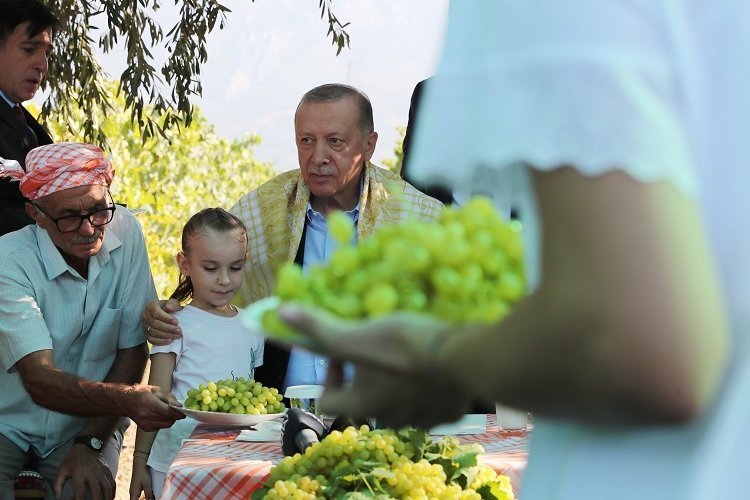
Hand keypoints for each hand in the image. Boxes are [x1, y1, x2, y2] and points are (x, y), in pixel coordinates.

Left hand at [53, 443, 114, 499]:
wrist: (87, 444)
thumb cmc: (72, 459)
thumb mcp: (62, 470)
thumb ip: (58, 485)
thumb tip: (57, 498)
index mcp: (79, 474)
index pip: (80, 492)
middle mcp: (92, 473)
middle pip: (97, 491)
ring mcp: (101, 471)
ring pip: (107, 487)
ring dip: (107, 498)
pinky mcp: (107, 469)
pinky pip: (112, 482)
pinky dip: (113, 491)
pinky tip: (111, 498)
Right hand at [129, 385, 184, 430]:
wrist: (126, 402)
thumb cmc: (142, 393)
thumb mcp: (157, 390)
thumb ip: (169, 398)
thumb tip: (180, 406)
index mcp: (150, 404)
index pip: (169, 412)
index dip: (178, 413)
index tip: (184, 413)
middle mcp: (147, 416)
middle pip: (169, 420)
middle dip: (175, 416)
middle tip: (175, 410)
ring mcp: (146, 424)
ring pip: (166, 425)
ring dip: (170, 419)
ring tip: (166, 411)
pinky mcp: (146, 428)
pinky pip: (160, 427)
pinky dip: (163, 422)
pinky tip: (159, 415)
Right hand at [129, 458, 153, 499]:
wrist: (140, 464)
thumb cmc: (143, 473)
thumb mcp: (147, 485)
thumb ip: (148, 494)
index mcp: (133, 494)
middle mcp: (132, 493)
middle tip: (150, 498)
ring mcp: (134, 490)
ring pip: (138, 498)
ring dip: (143, 498)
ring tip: (151, 497)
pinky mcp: (137, 487)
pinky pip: (139, 494)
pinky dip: (144, 496)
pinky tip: (150, 494)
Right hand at [141, 299, 182, 345]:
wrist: (165, 314)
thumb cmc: (170, 308)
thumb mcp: (173, 303)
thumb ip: (173, 304)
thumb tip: (169, 308)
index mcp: (151, 306)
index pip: (156, 313)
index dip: (166, 318)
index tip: (177, 322)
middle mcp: (145, 316)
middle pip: (155, 324)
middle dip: (168, 328)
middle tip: (179, 331)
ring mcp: (144, 326)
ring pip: (153, 332)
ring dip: (166, 335)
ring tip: (177, 336)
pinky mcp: (146, 334)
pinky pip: (151, 340)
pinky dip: (161, 341)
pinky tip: (170, 340)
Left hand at [279, 306, 472, 427]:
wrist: (470, 359)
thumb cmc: (409, 347)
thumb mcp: (362, 334)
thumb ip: (322, 328)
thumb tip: (280, 314)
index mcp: (363, 404)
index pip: (328, 401)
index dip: (329, 376)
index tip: (341, 352)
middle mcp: (388, 419)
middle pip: (363, 404)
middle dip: (363, 379)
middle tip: (375, 350)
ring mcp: (421, 420)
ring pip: (397, 406)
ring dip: (394, 385)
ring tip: (405, 356)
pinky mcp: (448, 415)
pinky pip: (429, 405)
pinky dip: (425, 390)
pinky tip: (434, 367)